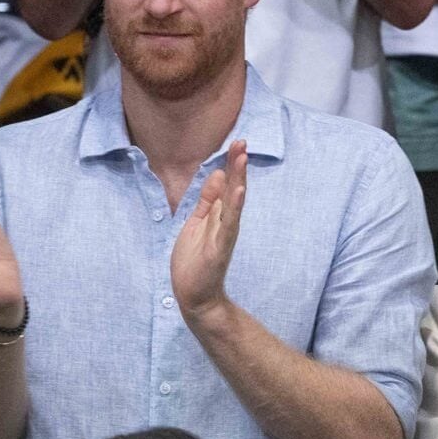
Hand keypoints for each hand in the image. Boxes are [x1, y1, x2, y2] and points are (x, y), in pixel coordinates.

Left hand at [171, 140, 246, 316]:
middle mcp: (225, 222)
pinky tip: (238, 192)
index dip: (231, 164)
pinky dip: (234, 208)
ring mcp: (224, 235)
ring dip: (238, 181)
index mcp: (218, 215)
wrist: (195, 296)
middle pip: (233, 188)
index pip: (227, 184)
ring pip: (233, 203)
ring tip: (242, 159)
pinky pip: (228, 225)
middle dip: (237, 166)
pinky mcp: (219, 248)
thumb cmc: (195, 261)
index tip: (237, 142)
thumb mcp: (197, 223)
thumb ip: (208, 201)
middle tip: (242, 142)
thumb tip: (217, 174)